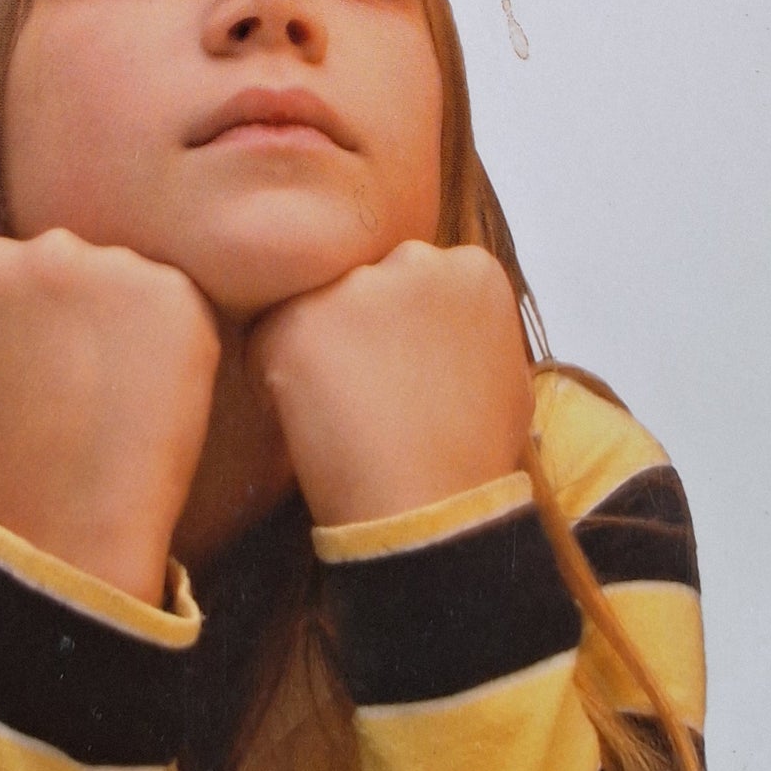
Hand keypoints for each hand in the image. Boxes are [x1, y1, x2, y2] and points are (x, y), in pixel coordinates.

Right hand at [0, 231, 220, 604]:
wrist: (75, 507)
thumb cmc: (2, 454)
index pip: (26, 269)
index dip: (41, 320)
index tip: (49, 365)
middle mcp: (51, 249)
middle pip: (78, 264)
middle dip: (84, 309)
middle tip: (87, 377)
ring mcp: (116, 267)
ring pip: (128, 281)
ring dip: (129, 321)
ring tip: (119, 387)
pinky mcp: (173, 292)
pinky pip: (176, 304)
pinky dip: (172, 340)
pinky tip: (151, 388)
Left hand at [249, 241, 531, 526]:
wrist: (431, 509)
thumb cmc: (471, 454)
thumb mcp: (504, 369)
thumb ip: (469, 324)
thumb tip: (446, 317)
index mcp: (471, 269)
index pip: (410, 275)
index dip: (397, 327)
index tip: (401, 372)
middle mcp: (415, 260)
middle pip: (361, 280)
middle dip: (354, 325)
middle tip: (364, 391)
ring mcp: (355, 286)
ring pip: (313, 304)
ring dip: (314, 347)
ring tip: (338, 410)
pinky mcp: (299, 319)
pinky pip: (266, 338)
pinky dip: (272, 377)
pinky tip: (309, 419)